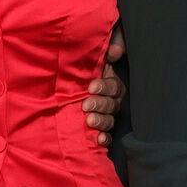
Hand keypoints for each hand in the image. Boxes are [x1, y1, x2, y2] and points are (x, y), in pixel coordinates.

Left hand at [84, 26, 126, 146]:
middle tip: (86, 105)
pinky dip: (104, 138)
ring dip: (101, 121)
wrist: (71, 79)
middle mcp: (112, 99)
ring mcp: (107, 114)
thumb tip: (114, 52)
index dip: (104, 86)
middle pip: (111, 104)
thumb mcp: (99, 52)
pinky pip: (106, 134)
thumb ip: (110, 46)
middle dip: (100, 104)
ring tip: (90, 121)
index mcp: (113, 82)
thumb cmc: (87, 63)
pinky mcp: (100, 127)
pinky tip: (98, 140)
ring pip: (109, 120)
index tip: (91, 86)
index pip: (113, 86)